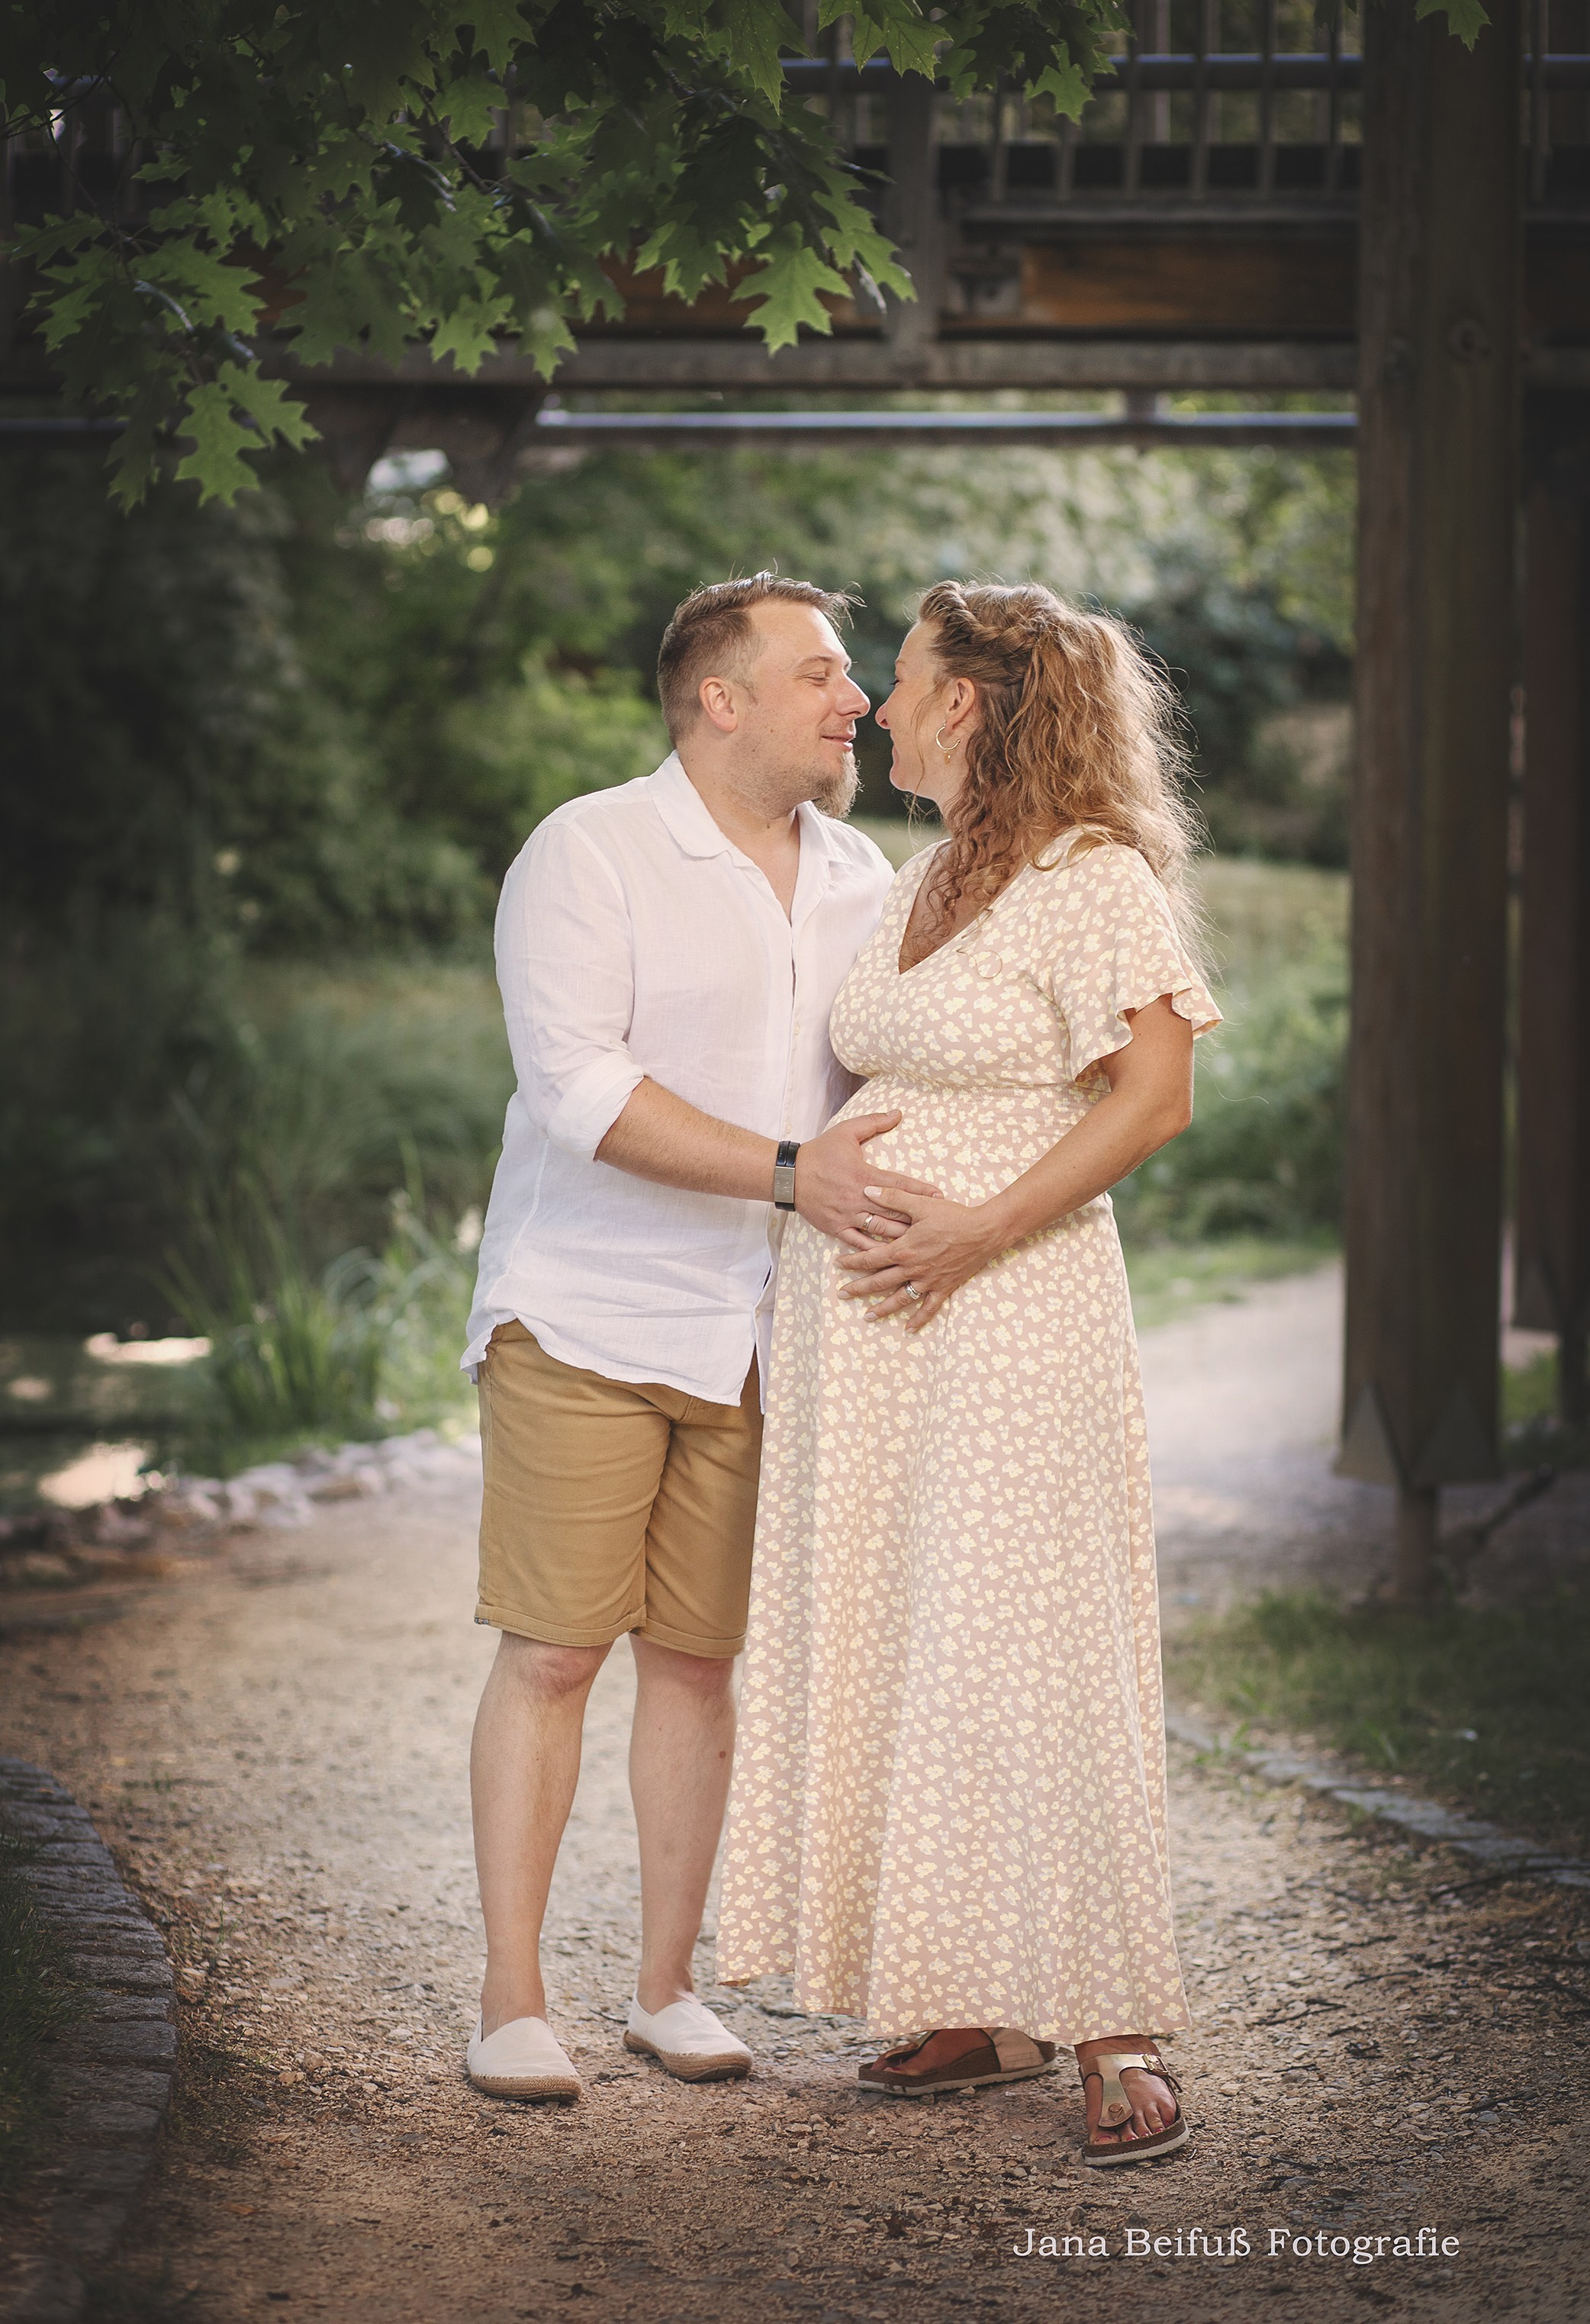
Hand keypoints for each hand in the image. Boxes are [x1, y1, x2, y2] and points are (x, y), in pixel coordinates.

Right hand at [793, 1116, 942, 1242]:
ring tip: (920, 1241)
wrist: (788, 1175)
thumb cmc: (819, 1152)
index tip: (939, 1196)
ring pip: (880, 1230)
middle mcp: (858, 1198)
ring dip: (901, 1236)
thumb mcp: (846, 1131)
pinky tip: (890, 1256)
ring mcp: (847, 1216)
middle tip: (936, 1224)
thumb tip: (898, 1113)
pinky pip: (858, 1243)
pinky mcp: (836, 1228)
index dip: (921, 1191)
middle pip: (895, 1211)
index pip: (899, 1185)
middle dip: (917, 1218)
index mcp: (863, 1175)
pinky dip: (874, 1250)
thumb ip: (874, 1122)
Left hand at [835, 1185, 1006, 1327]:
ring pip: (899, 1299)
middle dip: (858, 1289)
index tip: (838, 1264)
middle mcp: (912, 1269)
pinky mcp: (944, 1287)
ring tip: (867, 1317)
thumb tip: (868, 1190)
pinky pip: (929, 1308)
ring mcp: (928, 1281)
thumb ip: (892, 1197)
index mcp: (903, 1249)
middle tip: (842, 1294)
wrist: (984, 1231)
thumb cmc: (953, 1216)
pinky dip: (919, 1319)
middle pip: (879, 1282)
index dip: (851, 1262)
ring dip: (882, 1309)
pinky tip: (909, 1329)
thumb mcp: (920, 1204)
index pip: (869, 1258)